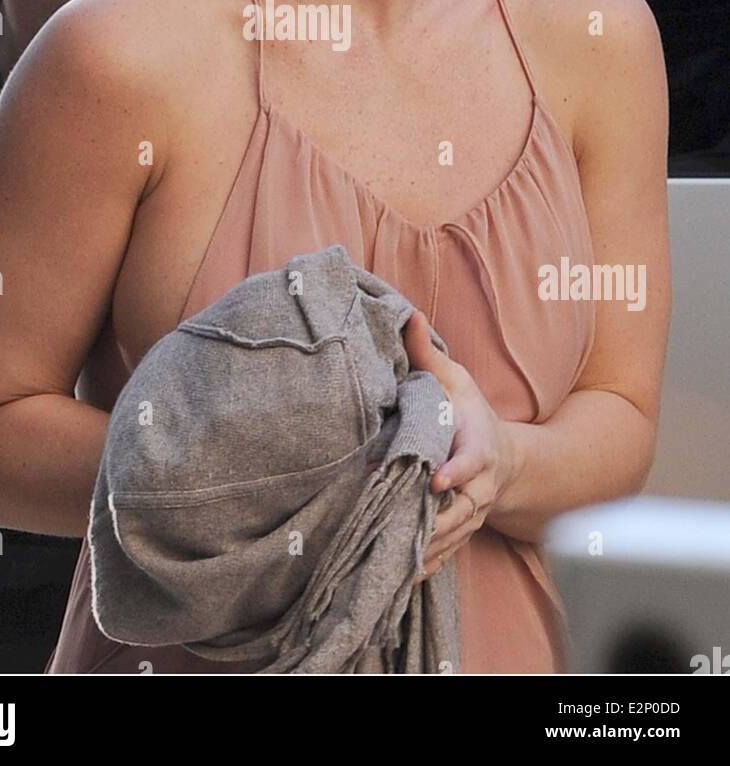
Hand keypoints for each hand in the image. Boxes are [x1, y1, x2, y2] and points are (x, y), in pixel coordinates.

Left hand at [402, 310, 515, 581]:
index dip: (455, 472)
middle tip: (395, 524)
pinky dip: (423, 566)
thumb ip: (428, 355)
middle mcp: (478, 488)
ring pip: (449, 538)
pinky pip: (444, 556)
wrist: (503, 459)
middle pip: (459, 510)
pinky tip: (395, 577)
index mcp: (478, 447)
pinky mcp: (460, 533)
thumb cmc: (472, 414)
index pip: (471, 463)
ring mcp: (471, 515)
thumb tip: (408, 314)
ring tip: (387, 554)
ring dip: (422, 547)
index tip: (435, 480)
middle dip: (431, 520)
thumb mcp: (456, 380)